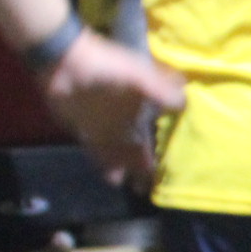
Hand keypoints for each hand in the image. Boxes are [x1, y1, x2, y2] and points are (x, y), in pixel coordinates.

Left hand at [40, 30, 184, 191]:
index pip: (160, 123)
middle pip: (141, 142)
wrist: (64, 63)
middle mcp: (128, 114)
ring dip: (130, 168)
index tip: (181, 157)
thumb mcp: (139, 76)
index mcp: (142, 100)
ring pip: (123, 151)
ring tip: (139, 188)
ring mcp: (107, 123)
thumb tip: (186, 105)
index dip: (170, 138)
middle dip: (149, 162)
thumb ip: (161, 90)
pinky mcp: (87, 130)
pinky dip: (107, 166)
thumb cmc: (106, 66)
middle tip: (158, 183)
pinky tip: (115, 181)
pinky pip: (100, 152)